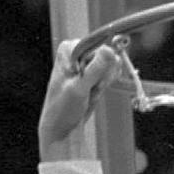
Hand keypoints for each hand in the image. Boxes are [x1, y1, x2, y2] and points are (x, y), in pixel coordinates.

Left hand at [38, 39, 120, 161]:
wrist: (61, 127)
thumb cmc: (63, 109)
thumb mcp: (79, 89)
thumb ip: (95, 69)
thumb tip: (109, 49)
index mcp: (69, 48)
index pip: (98, 46)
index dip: (98, 65)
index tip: (86, 80)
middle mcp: (78, 50)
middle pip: (107, 54)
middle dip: (101, 76)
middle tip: (88, 89)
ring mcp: (87, 60)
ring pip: (112, 64)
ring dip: (102, 82)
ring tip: (88, 93)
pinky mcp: (95, 71)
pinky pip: (111, 72)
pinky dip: (104, 85)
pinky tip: (93, 93)